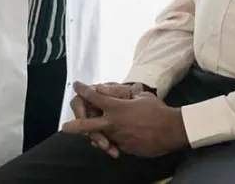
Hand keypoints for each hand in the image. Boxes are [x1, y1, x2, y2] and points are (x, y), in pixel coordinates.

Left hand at [62, 81, 187, 157]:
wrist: (171, 131)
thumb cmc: (157, 110)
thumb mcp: (140, 96)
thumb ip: (120, 93)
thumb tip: (102, 88)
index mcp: (116, 107)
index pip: (94, 97)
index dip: (83, 90)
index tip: (77, 85)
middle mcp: (113, 123)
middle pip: (86, 125)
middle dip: (73, 125)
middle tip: (64, 127)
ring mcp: (117, 137)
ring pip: (99, 136)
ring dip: (97, 136)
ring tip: (95, 137)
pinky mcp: (124, 148)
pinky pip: (113, 144)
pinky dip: (113, 141)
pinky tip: (116, 140)